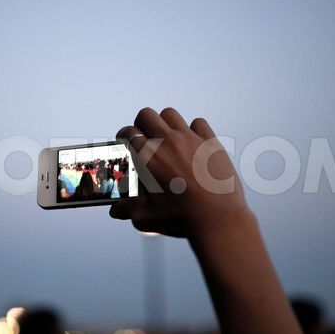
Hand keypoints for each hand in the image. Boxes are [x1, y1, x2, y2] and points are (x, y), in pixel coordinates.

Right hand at [110, 107, 249, 237]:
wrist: (218, 219)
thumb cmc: (182, 218)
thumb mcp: (146, 217)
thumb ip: (128, 210)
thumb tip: (116, 210)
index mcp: (148, 156)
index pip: (129, 133)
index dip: (123, 136)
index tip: (125, 141)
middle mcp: (168, 142)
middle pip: (146, 115)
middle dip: (141, 124)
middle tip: (143, 136)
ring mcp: (190, 139)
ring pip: (170, 114)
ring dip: (164, 123)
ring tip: (166, 137)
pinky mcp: (210, 142)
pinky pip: (198, 123)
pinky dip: (192, 129)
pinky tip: (192, 143)